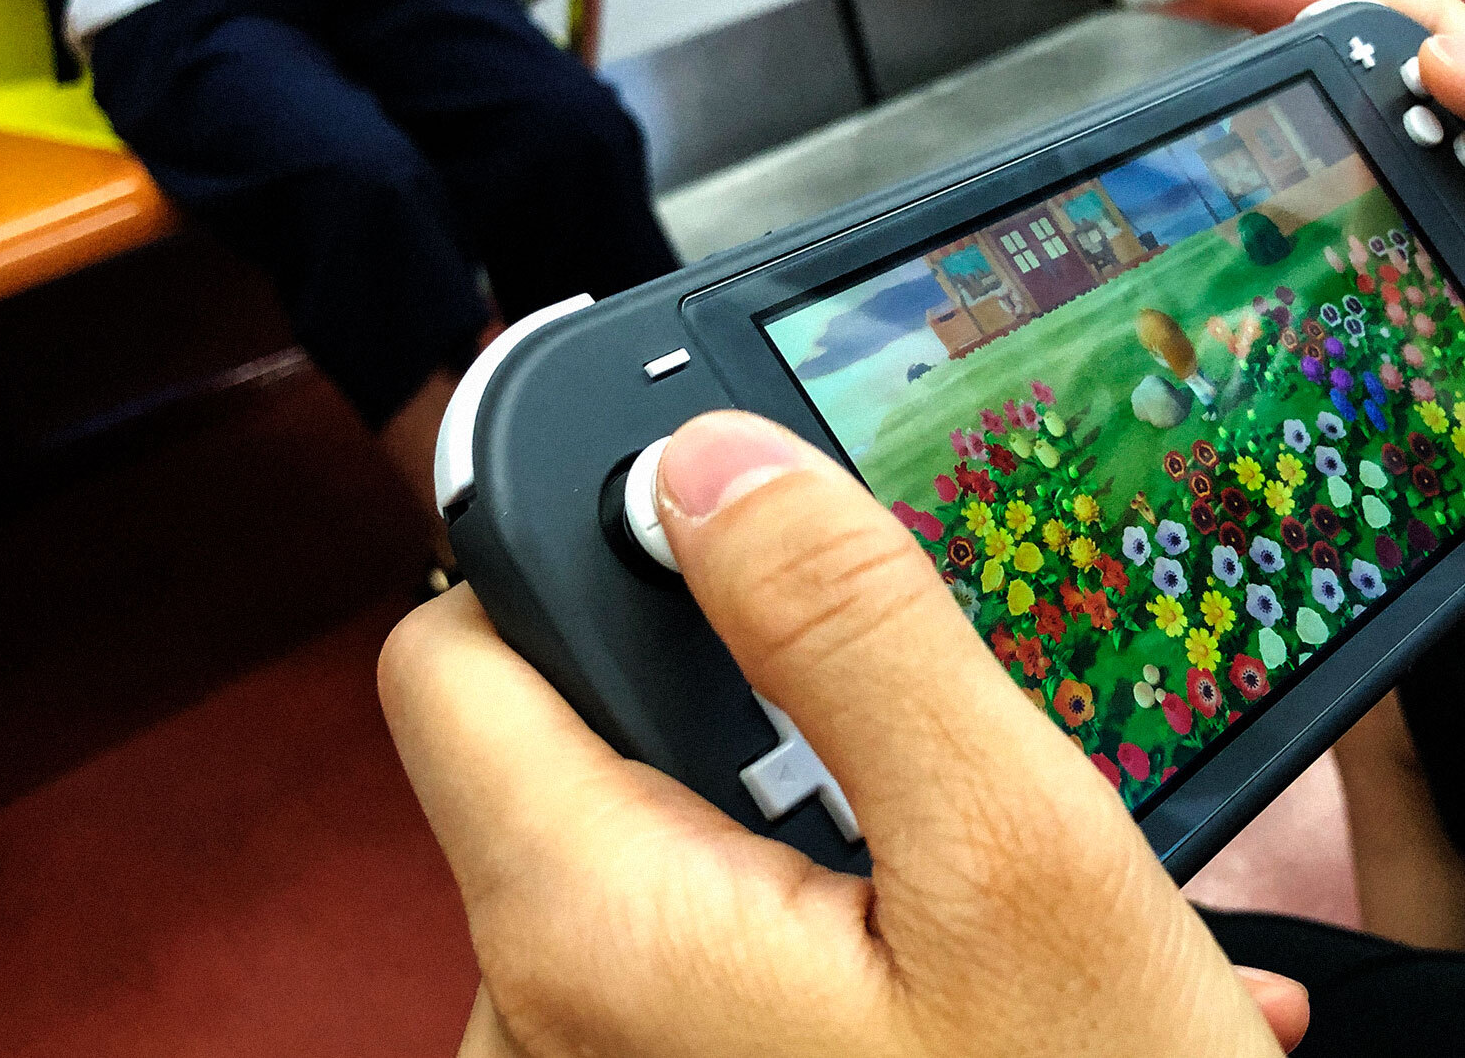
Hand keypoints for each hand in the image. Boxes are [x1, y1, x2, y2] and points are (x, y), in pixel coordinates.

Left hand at [380, 412, 1306, 1056]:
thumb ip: (850, 632)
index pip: (450, 648)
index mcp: (588, 925)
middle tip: (905, 741)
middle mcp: (544, 1016)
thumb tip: (705, 461)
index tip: (702, 521)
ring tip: (958, 872)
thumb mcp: (1014, 846)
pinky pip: (690, 950)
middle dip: (735, 701)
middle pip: (566, 741)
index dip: (566, 549)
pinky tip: (947, 953)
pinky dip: (806, 917)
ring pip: (650, 842)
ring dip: (796, 818)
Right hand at [1196, 0, 1464, 843]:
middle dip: (1277, 132)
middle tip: (1181, 131)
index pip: (1442, 59)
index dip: (1336, 7)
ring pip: (1348, 290)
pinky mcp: (1453, 447)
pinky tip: (1281, 408)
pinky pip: (1365, 416)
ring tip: (1203, 262)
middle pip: (1371, 164)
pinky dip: (1333, 413)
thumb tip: (1447, 62)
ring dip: (1285, 276)